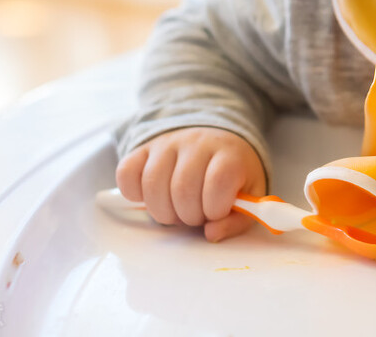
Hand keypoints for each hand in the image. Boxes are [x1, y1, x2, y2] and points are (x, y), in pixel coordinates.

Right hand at [115, 127, 266, 242]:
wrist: (218, 141)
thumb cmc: (233, 175)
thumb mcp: (249, 196)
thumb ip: (238, 220)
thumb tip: (212, 234)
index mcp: (229, 154)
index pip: (219, 181)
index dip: (215, 208)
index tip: (216, 212)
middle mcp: (198, 143)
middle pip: (182, 188)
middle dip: (188, 216)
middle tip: (195, 216)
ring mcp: (168, 143)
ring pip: (152, 183)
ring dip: (162, 211)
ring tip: (175, 211)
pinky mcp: (144, 148)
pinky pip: (126, 172)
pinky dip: (133, 193)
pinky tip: (152, 198)